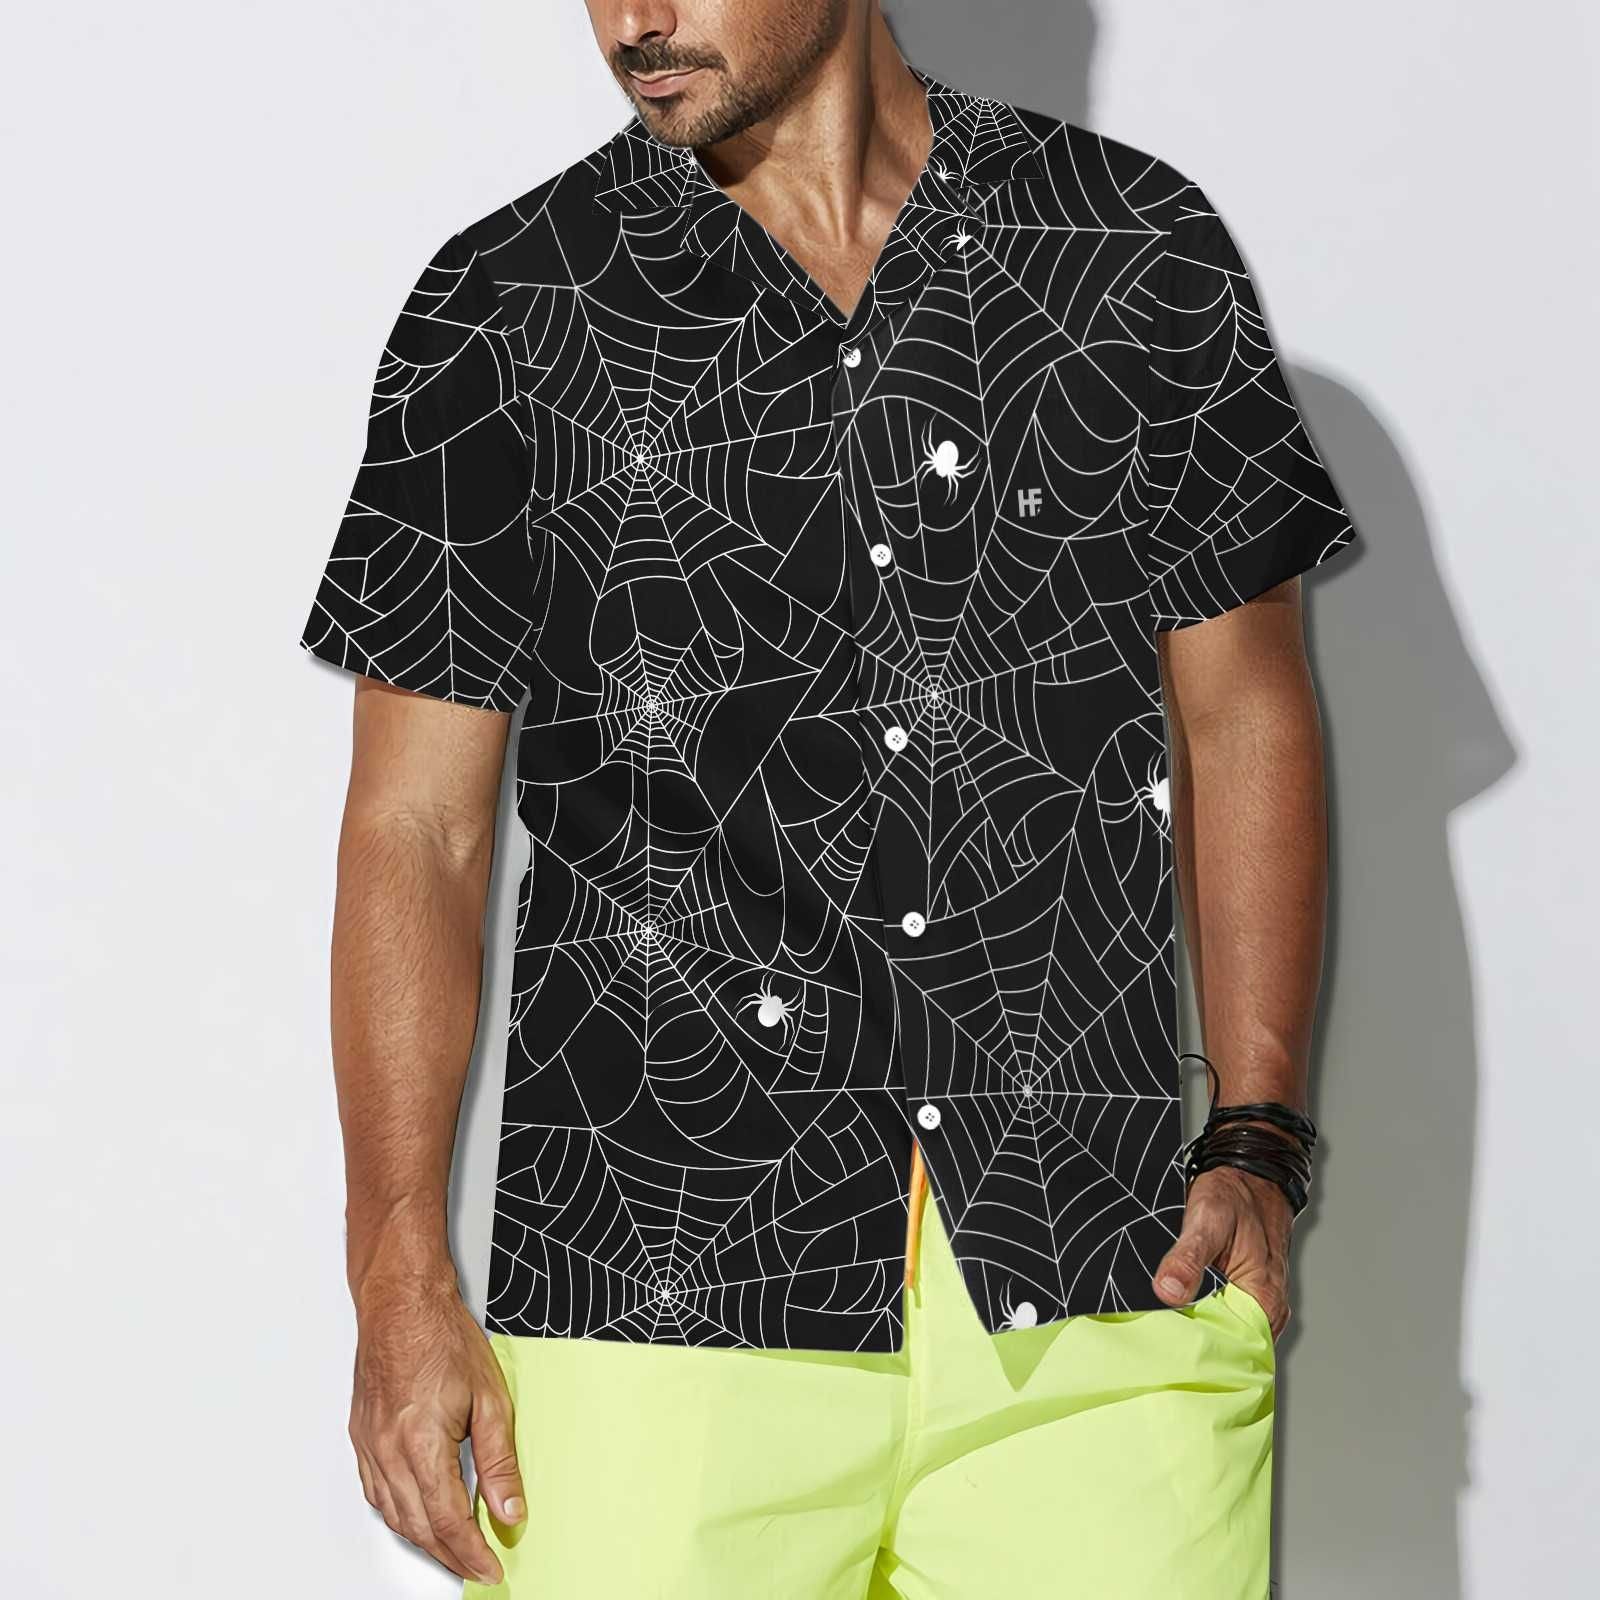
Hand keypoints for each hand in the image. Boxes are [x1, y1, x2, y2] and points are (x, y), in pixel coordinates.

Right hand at [348, 1274, 525, 1583]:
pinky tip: (414, 1514)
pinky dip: (398, 1513)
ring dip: (423, 1539)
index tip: (489, 1567)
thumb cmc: (442, 1336)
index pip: (448, 1520)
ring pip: (393, 1514)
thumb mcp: (490, 1398)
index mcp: (421, 1444)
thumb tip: (509, 1509)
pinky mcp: (361, 1437)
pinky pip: (376, 1492)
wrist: (401, 1302)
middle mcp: (388, 1451)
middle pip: (418, 1525)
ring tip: (453, 1549)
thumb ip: (500, 1461)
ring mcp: (369, 1445)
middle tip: (476, 1566)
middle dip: (449, 1554)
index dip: (471, 1552)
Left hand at [1152, 1162, 1294, 1339]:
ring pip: (1229, 1337)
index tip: (1168, 1354)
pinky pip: (1228, 1322)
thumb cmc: (1236, 1195)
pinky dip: (1206, 1322)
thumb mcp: (1207, 1220)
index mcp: (1263, 1300)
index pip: (1233, 1351)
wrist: (1251, 1176)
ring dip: (1201, 1337)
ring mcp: (1259, 1306)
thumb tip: (1167, 1292)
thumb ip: (1187, 1258)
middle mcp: (1268, 1310)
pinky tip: (1181, 1319)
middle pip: (1231, 1350)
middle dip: (1198, 1351)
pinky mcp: (1248, 1298)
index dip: (1200, 1355)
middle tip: (1159, 1348)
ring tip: (1166, 1337)